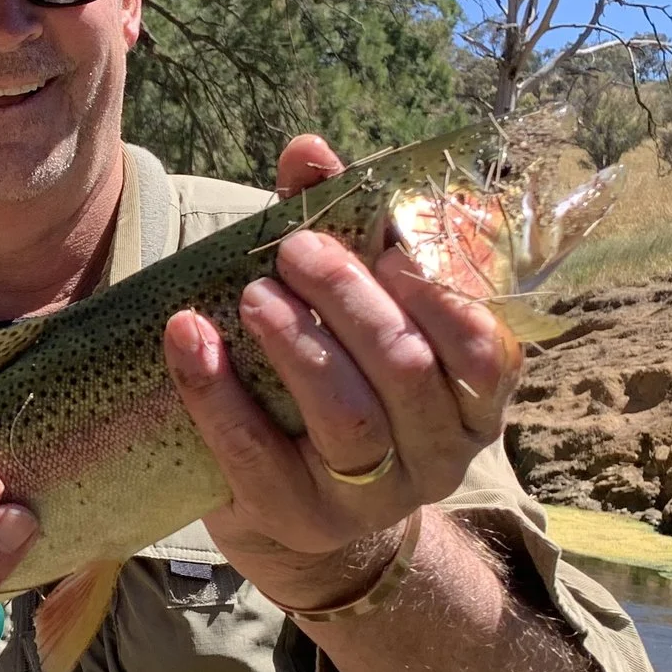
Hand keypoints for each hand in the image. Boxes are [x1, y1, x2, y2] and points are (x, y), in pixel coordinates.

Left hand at [163, 134, 523, 612]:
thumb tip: (309, 152)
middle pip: (406, 371)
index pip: (484, 349)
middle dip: (350, 301)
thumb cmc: (337, 376)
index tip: (387, 240)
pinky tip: (187, 337)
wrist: (295, 503)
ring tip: (252, 295)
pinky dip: (218, 393)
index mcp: (474, 398)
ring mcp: (371, 496)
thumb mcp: (351, 306)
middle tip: (296, 249)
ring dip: (296, 345)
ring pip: (346, 417)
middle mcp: (439, 453)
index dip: (440, 294)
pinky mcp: (298, 518)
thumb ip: (340, 226)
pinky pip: (257, 457)